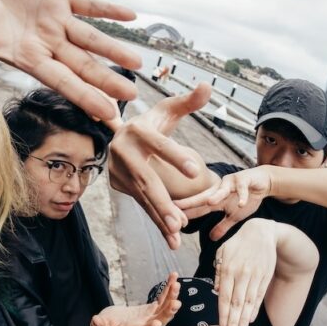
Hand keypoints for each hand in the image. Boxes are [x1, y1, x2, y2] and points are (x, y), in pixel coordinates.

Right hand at [0, 0, 141, 120]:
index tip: (107, 113)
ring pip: (91, 38)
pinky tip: (131, 16)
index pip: (63, 82)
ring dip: (114, 49)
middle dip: (107, 80)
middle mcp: (50, 45)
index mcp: (32, 59)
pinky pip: (89, 4)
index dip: (85, 96)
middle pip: (83, 65)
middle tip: (130, 96)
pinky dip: (108, 9)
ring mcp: (58, 22)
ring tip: (137, 62)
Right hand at [90, 272, 180, 325]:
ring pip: (165, 308)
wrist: (113, 324)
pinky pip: (163, 298)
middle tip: (175, 302)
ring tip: (176, 284)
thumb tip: (95, 321)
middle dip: (168, 312)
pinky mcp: (153, 309)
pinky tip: (173, 277)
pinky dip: (168, 289)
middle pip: (160, 320)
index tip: (157, 324)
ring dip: (172, 297)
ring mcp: (152, 317)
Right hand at [108, 84, 212, 248]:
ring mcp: (118, 171)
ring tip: (177, 235)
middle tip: (180, 221)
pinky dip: (157, 221)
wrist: (120, 135)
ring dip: (160, 218)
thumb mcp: (168, 109)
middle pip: (146, 179)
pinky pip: (141, 205)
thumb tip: (208, 87)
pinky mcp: (119, 185)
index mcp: (137, 129)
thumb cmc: (152, 122)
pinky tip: (171, 239)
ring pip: (143, 197)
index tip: (196, 170)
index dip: (176, 156)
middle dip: (163, 202)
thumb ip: (189, 101)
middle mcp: (123, 151)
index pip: (160, 144)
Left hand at [175, 165, 273, 239]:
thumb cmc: (245, 198)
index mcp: (214, 198)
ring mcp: (231, 183)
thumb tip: (211, 239)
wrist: (262, 182)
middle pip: (203, 196)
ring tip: (209, 202)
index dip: (185, 213)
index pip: (197, 207)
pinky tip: (241, 203)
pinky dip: (243, 195)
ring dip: (216, 195)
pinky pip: (243, 188)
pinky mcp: (245, 179)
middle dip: (190, 202)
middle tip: (176, 207)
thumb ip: (222, 226)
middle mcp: (219, 189)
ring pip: (223, 190)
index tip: (170, 218)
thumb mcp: (234, 216)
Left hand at [212, 219, 276, 325]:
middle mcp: (241, 274)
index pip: (224, 296)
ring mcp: (255, 276)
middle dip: (233, 322)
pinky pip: (259, 296)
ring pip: (249, 302)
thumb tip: (216, 290)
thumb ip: (219, 271)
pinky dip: (255, 308)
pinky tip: (251, 320)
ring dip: (244, 319)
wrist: (262, 232)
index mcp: (228, 269)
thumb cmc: (238, 244)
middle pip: (236, 302)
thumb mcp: (222, 252)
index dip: (223, 314)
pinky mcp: (265, 276)